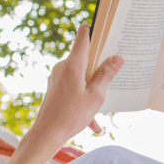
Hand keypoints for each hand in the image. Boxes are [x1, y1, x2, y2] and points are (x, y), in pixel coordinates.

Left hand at [33, 24, 122, 143]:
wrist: (46, 135)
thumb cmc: (71, 116)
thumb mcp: (96, 96)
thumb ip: (106, 75)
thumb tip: (117, 58)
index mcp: (73, 64)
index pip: (83, 35)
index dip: (94, 29)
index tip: (106, 28)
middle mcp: (63, 66)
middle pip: (85, 55)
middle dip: (100, 63)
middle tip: (116, 69)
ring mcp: (58, 76)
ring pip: (81, 74)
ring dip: (93, 86)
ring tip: (102, 103)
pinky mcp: (56, 86)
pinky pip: (74, 86)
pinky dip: (84, 98)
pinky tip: (92, 121)